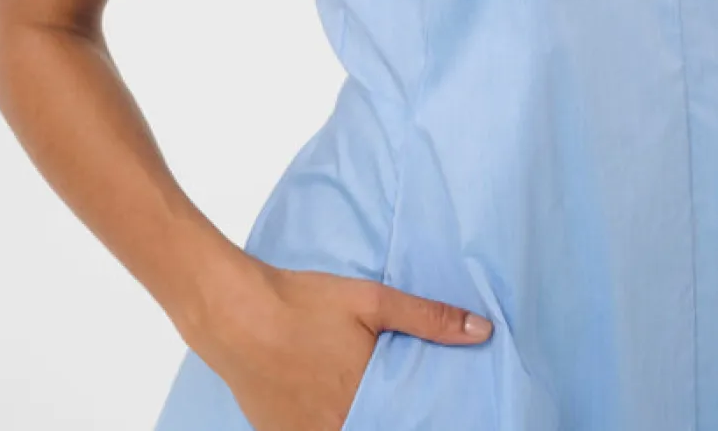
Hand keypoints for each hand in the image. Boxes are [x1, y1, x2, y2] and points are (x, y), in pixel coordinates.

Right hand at [184, 253, 493, 430]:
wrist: (233, 313)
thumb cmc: (302, 303)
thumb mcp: (371, 300)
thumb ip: (429, 318)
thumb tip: (483, 331)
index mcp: (364, 405)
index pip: (406, 427)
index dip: (419, 420)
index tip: (436, 414)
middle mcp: (336, 430)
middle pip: (376, 428)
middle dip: (390, 417)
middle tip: (401, 404)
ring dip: (361, 419)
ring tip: (363, 398)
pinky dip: (329, 422)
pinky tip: (331, 401)